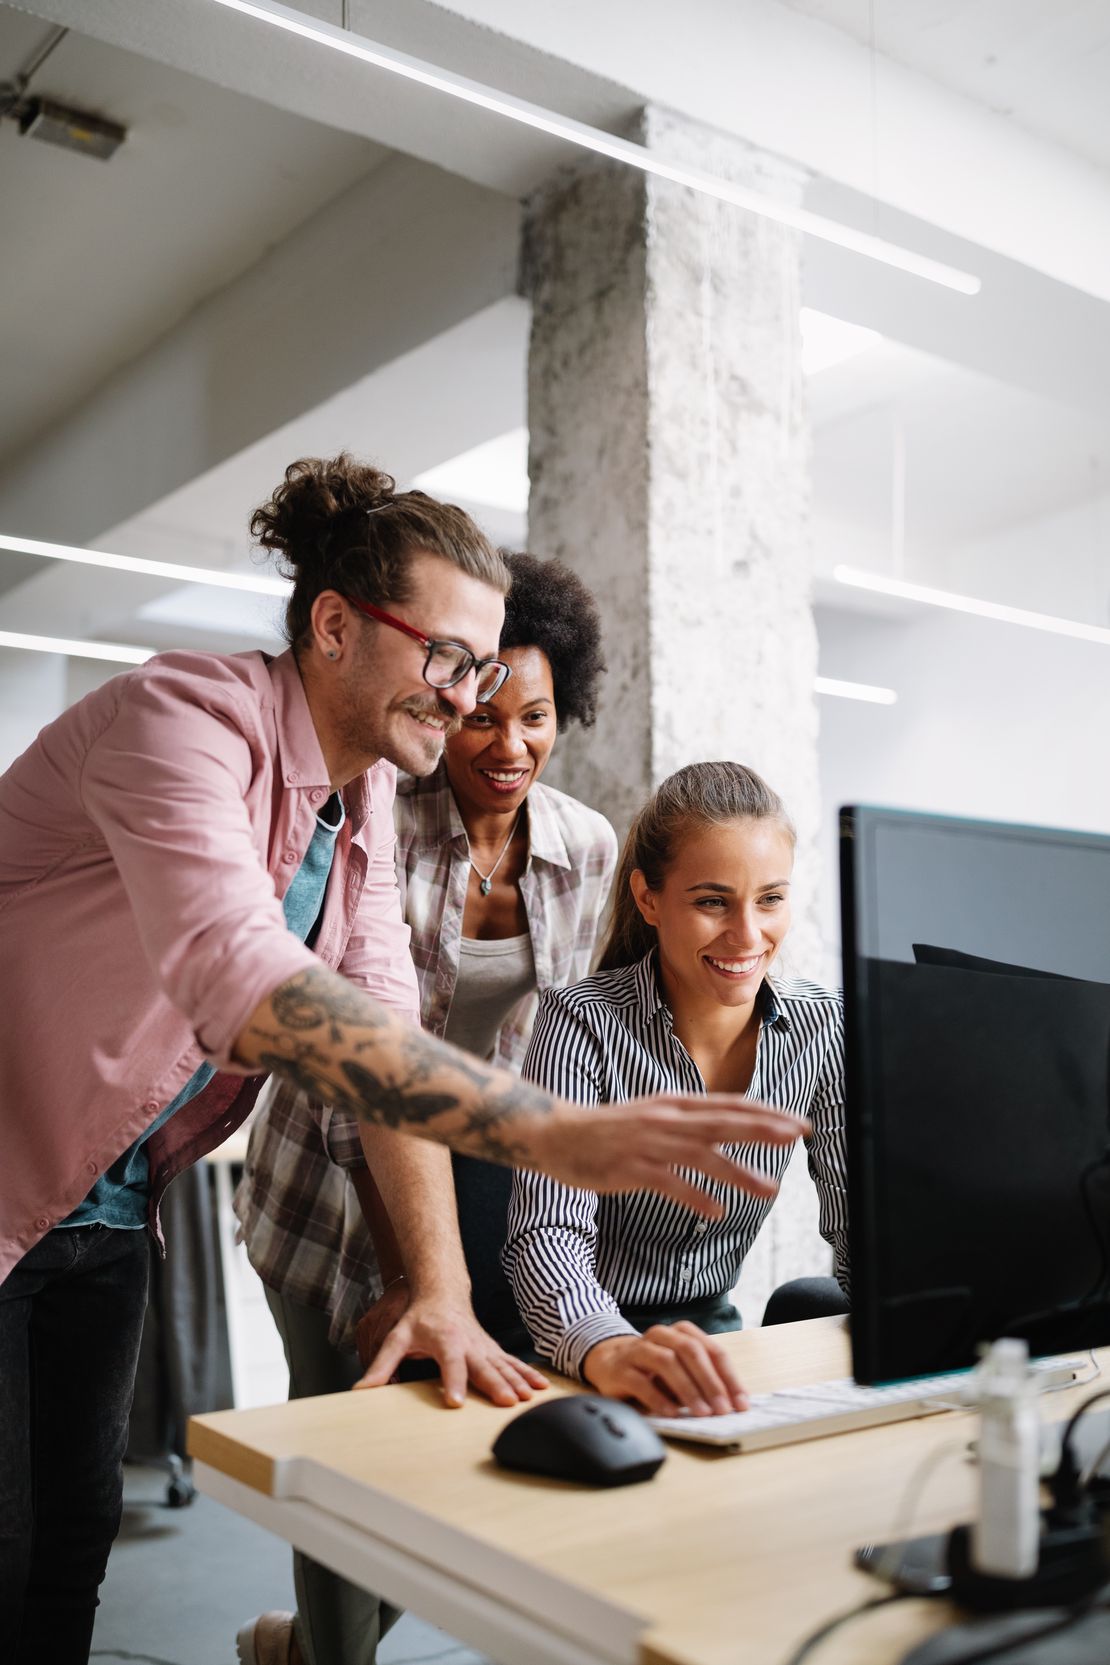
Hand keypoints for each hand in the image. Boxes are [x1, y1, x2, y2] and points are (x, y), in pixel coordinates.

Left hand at [354, 1288, 548, 1408]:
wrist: (443, 1290)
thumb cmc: (420, 1317)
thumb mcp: (397, 1338)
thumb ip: (381, 1366)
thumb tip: (362, 1390)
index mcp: (446, 1341)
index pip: (450, 1363)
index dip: (453, 1382)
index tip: (456, 1402)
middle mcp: (469, 1343)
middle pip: (484, 1367)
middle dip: (496, 1385)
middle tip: (506, 1403)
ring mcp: (484, 1346)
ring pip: (503, 1365)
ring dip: (517, 1381)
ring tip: (527, 1399)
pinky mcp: (493, 1349)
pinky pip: (512, 1363)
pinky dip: (527, 1374)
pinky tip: (540, 1388)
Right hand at [517, 1096, 805, 1218]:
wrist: (556, 1133)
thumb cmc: (608, 1129)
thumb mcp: (654, 1115)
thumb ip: (689, 1122)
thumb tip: (726, 1129)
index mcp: (675, 1104)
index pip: (730, 1105)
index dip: (766, 1112)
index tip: (798, 1123)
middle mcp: (666, 1119)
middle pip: (724, 1122)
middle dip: (764, 1129)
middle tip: (799, 1134)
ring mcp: (648, 1144)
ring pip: (702, 1155)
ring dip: (738, 1171)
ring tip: (769, 1189)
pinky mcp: (630, 1169)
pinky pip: (668, 1183)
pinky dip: (694, 1196)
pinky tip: (717, 1212)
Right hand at [583, 1322, 748, 1416]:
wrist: (609, 1361)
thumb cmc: (654, 1368)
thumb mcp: (682, 1369)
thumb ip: (703, 1380)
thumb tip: (731, 1404)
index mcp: (682, 1333)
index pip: (713, 1352)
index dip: (730, 1378)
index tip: (741, 1403)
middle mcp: (661, 1335)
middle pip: (691, 1352)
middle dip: (710, 1382)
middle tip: (722, 1409)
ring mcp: (638, 1349)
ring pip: (667, 1362)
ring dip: (688, 1389)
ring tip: (701, 1413)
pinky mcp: (620, 1369)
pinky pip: (641, 1382)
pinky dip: (659, 1399)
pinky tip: (672, 1413)